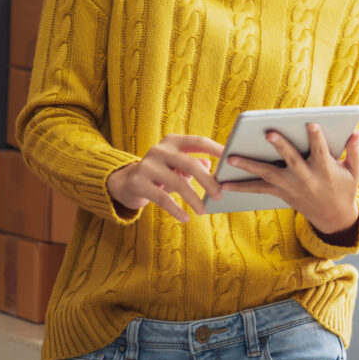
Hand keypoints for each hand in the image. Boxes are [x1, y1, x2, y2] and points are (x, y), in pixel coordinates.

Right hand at [106, 133, 224, 222]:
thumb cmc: (161, 173)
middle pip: (189, 163)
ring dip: (193, 198)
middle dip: (207, 181)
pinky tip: (185, 217)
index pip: (199, 142)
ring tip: (204, 211)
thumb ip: (194, 164)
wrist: (126, 182)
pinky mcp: (138, 182)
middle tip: (220, 195)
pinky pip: (162, 198)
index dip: (216, 150)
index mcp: (173, 142)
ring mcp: (147, 165)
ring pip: (177, 182)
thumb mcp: (177, 166)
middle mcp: (160, 150)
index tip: (232, 159)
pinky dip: (176, 209)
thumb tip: (210, 166)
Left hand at [220, 124, 358, 234]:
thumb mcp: (354, 172)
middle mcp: (306, 179)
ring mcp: (291, 186)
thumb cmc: (344, 188)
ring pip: (267, 174)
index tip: (311, 124)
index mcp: (325, 170)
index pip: (321, 152)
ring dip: (248, 165)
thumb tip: (356, 132)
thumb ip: (355, 151)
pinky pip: (258, 189)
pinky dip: (240, 187)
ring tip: (230, 157)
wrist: (333, 218)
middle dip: (281, 146)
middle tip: (269, 133)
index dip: (316, 138)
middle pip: (291, 160)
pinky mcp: (281, 193)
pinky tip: (223, 183)